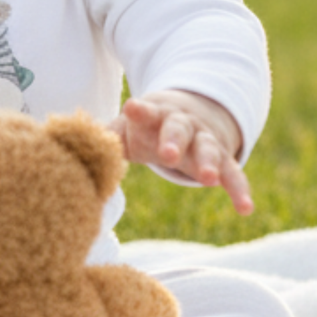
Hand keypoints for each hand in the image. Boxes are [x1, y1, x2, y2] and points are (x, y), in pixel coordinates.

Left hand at [114, 89, 252, 215]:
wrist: (192, 110)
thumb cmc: (149, 126)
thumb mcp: (129, 128)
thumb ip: (106, 136)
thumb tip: (70, 144)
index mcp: (155, 115)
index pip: (146, 111)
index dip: (139, 111)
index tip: (131, 108)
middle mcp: (183, 125)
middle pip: (178, 129)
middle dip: (173, 141)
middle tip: (167, 155)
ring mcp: (205, 140)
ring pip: (208, 149)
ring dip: (208, 163)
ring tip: (208, 179)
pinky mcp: (223, 159)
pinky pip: (234, 175)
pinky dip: (240, 190)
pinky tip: (245, 209)